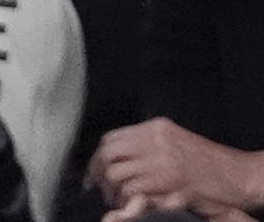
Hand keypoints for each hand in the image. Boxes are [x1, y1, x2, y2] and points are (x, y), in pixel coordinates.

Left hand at [95, 115, 263, 218]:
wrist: (239, 175)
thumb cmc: (211, 163)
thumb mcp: (177, 142)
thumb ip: (150, 144)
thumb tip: (122, 157)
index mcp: (156, 128)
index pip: (111, 138)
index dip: (97, 156)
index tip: (93, 172)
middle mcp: (156, 140)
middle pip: (108, 153)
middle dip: (96, 173)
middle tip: (96, 188)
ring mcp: (163, 161)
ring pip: (116, 172)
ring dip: (110, 189)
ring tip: (114, 200)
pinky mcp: (170, 182)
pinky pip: (133, 189)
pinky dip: (125, 199)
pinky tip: (128, 205)